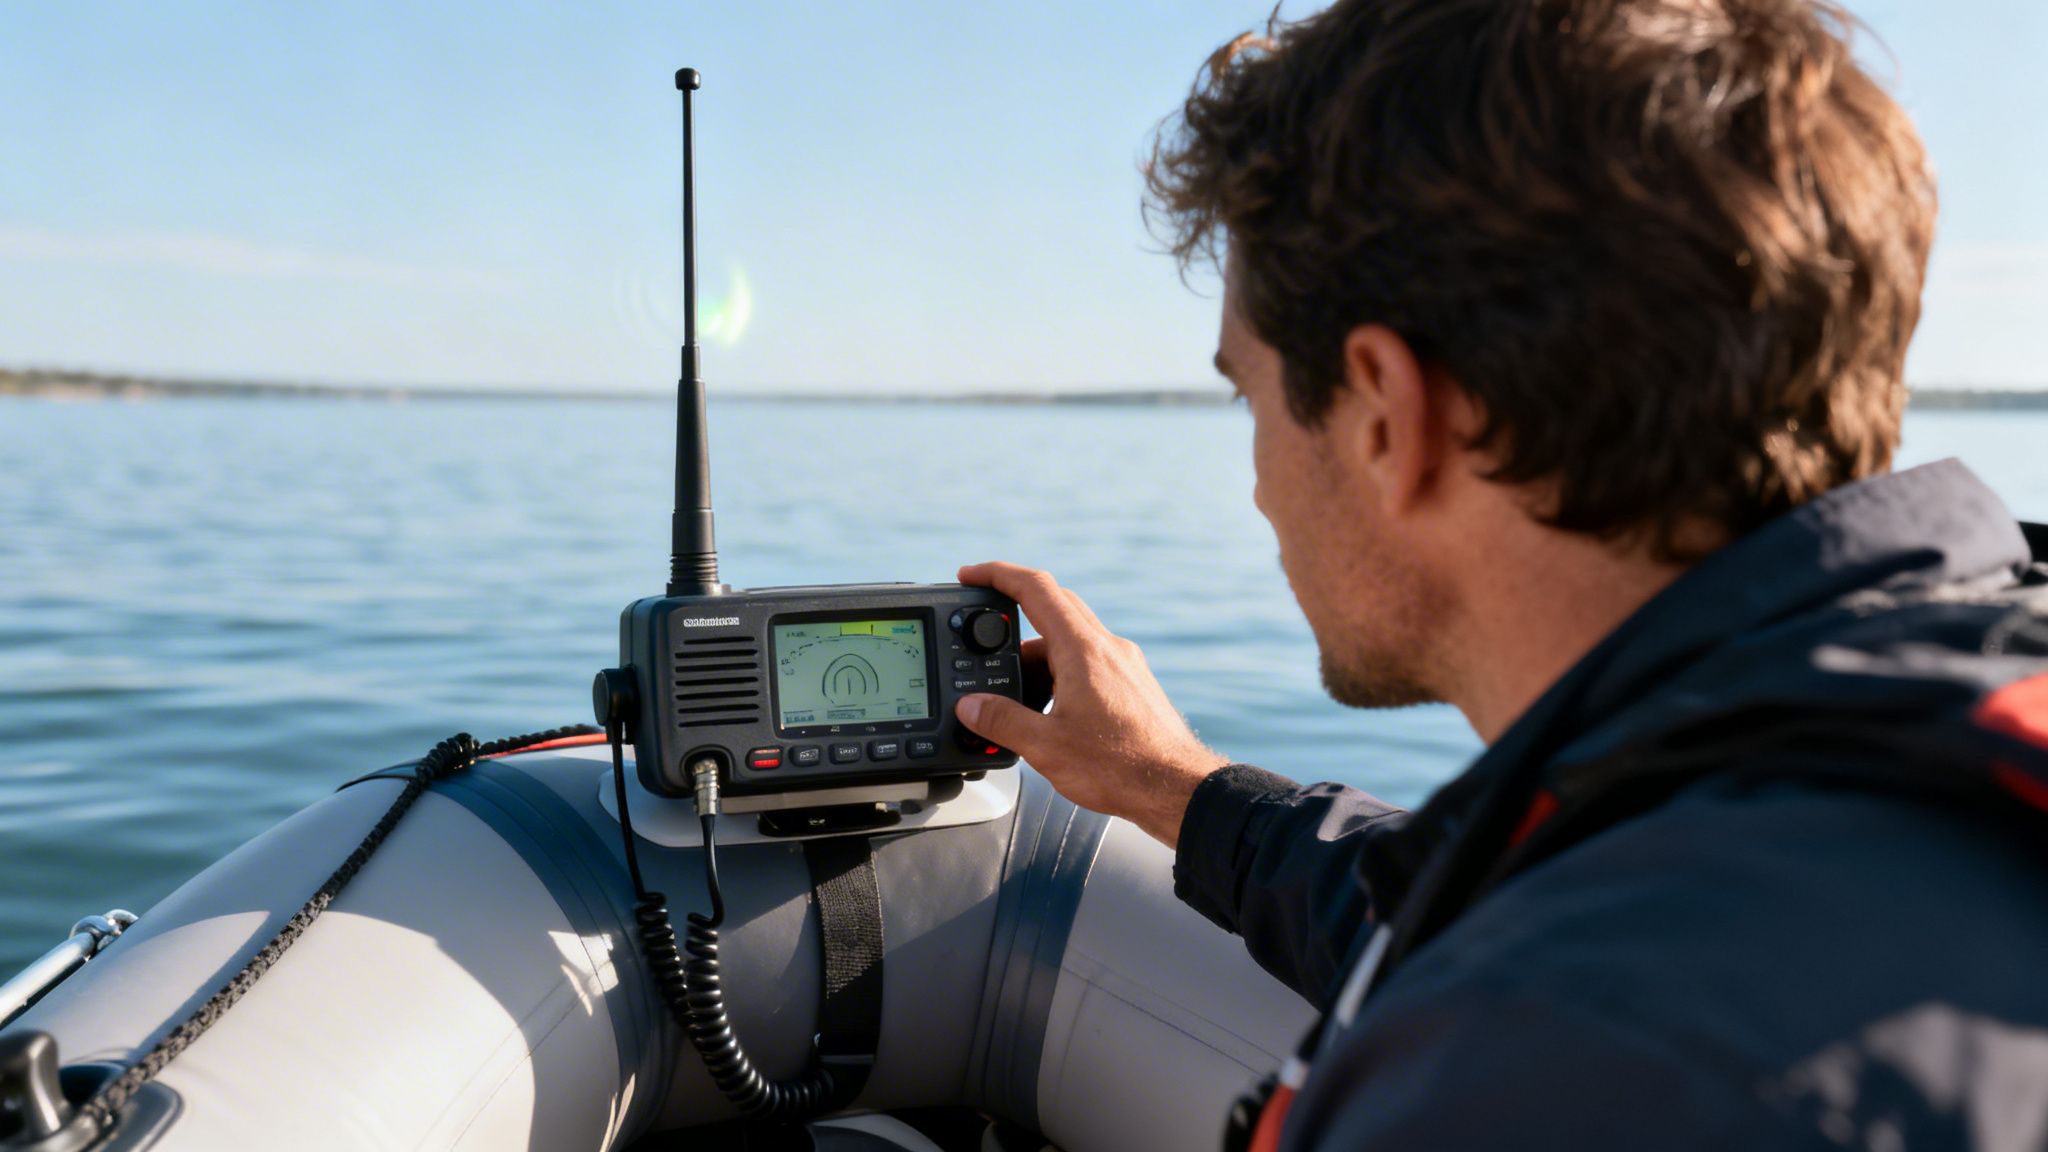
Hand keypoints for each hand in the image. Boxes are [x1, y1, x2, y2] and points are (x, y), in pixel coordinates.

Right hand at [954, 561, 1229, 848]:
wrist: (1175, 788)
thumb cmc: (1121, 766)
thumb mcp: (1046, 747)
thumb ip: (1002, 722)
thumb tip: (971, 707)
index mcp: (1083, 650)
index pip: (1036, 589)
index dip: (998, 574)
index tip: (971, 574)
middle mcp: (1107, 647)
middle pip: (1053, 608)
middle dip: (1013, 621)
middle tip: (983, 642)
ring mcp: (1123, 664)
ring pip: (1069, 641)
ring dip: (1037, 659)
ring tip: (1014, 700)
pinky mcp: (1131, 684)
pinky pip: (1086, 663)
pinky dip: (1059, 675)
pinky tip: (1048, 713)